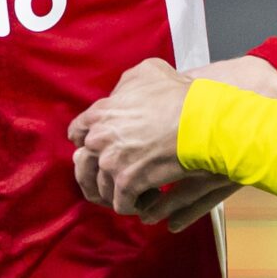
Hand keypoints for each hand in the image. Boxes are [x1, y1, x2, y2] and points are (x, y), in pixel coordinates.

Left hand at [68, 59, 195, 217]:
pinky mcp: (127, 183)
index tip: (99, 149)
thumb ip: (126, 85)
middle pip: (84, 165)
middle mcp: (99, 139)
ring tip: (135, 191)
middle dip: (99, 172)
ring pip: (102, 188)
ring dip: (117, 191)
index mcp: (100, 113)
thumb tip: (122, 94)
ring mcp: (111, 163)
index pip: (77, 133)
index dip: (87, 142)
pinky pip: (121, 203)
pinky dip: (133, 205)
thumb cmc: (178, 95)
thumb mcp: (149, 72)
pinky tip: (147, 199)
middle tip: (116, 176)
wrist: (199, 120)